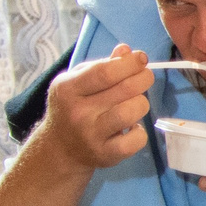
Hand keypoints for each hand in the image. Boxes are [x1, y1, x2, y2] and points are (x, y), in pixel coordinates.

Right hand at [35, 45, 153, 171]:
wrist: (61, 148)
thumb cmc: (74, 107)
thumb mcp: (78, 82)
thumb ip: (102, 65)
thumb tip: (127, 51)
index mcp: (68, 88)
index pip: (104, 72)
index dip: (129, 63)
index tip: (141, 58)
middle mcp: (78, 112)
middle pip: (125, 89)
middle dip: (143, 78)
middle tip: (145, 77)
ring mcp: (91, 134)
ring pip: (132, 112)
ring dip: (141, 104)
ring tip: (134, 104)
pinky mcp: (105, 154)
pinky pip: (136, 140)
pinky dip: (140, 132)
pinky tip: (132, 128)